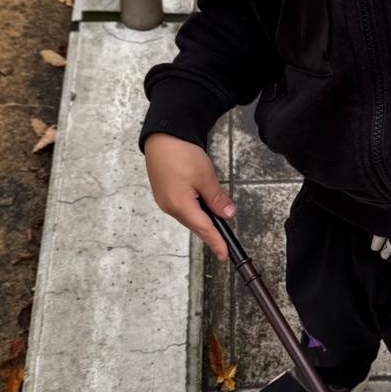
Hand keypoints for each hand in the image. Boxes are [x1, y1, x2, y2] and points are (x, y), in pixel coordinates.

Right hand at [144, 132, 236, 261]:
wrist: (162, 136)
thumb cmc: (182, 154)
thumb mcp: (206, 177)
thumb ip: (217, 199)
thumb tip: (227, 215)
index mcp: (180, 205)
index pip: (204, 229)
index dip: (216, 242)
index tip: (224, 255)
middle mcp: (169, 206)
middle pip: (195, 224)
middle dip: (210, 231)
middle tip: (224, 242)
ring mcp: (164, 200)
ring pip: (188, 215)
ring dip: (202, 219)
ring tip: (216, 222)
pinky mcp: (163, 192)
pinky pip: (182, 206)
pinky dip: (194, 209)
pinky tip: (202, 205)